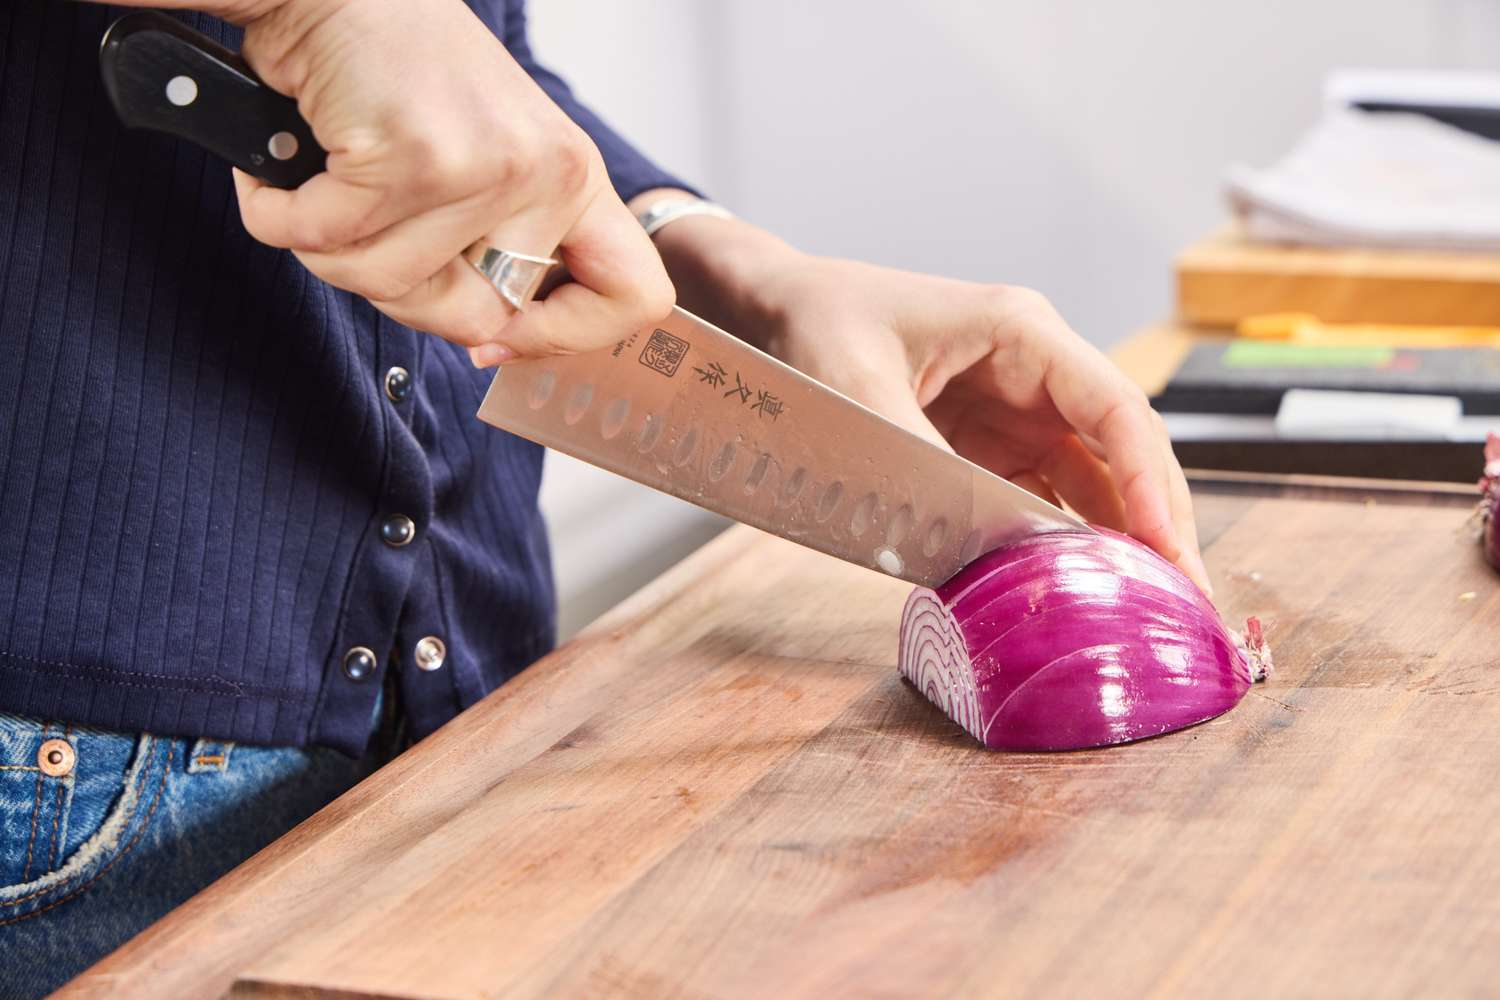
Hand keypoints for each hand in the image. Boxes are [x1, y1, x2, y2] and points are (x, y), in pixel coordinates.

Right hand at [93, 0, 672, 361]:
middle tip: (369, 224)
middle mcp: (548, 175)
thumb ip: (501, 247)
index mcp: (575, 179)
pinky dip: (276, 212)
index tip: (502, 337)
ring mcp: (487, 168)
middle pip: (478, 322)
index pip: (636, 297)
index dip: (567, 336)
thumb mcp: (487, 161)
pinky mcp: (414, 160)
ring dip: (327, 245)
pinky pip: (326, 241)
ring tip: (325, 180)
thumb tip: (490, 344)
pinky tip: (281, 168)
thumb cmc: (399, 75)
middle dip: (400, 292)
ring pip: (388, 287)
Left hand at [647, 205, 1209, 594]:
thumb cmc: (812, 326)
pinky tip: (1072, 599)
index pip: (1116, 409)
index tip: (1169, 552)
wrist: (764, 314)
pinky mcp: (985, 453)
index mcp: (1020, 334)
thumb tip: (986, 546)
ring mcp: (1013, 417)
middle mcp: (1033, 375)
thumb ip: (921, 466)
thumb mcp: (856, 389)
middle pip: (1121, 455)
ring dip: (1114, 548)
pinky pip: (1037, 505)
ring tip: (1143, 619)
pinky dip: (1058, 551)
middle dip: (1156, 529)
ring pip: (1089, 487)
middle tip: (1185, 609)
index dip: (1152, 483)